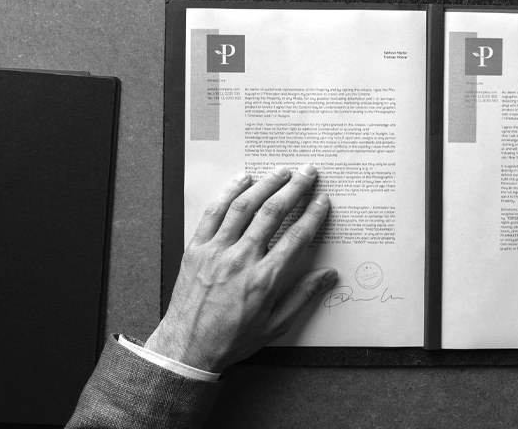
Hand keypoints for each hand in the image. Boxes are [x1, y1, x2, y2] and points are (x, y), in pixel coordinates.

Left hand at [146, 164, 337, 371]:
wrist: (188, 347)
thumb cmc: (231, 339)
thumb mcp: (275, 325)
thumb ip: (303, 296)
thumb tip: (329, 276)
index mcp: (264, 279)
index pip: (296, 237)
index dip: (313, 214)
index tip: (322, 200)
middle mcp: (241, 259)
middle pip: (273, 213)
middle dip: (294, 189)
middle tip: (308, 173)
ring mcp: (216, 251)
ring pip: (244, 206)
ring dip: (265, 184)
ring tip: (281, 171)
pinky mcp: (196, 249)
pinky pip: (214, 213)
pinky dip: (229, 193)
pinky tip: (242, 180)